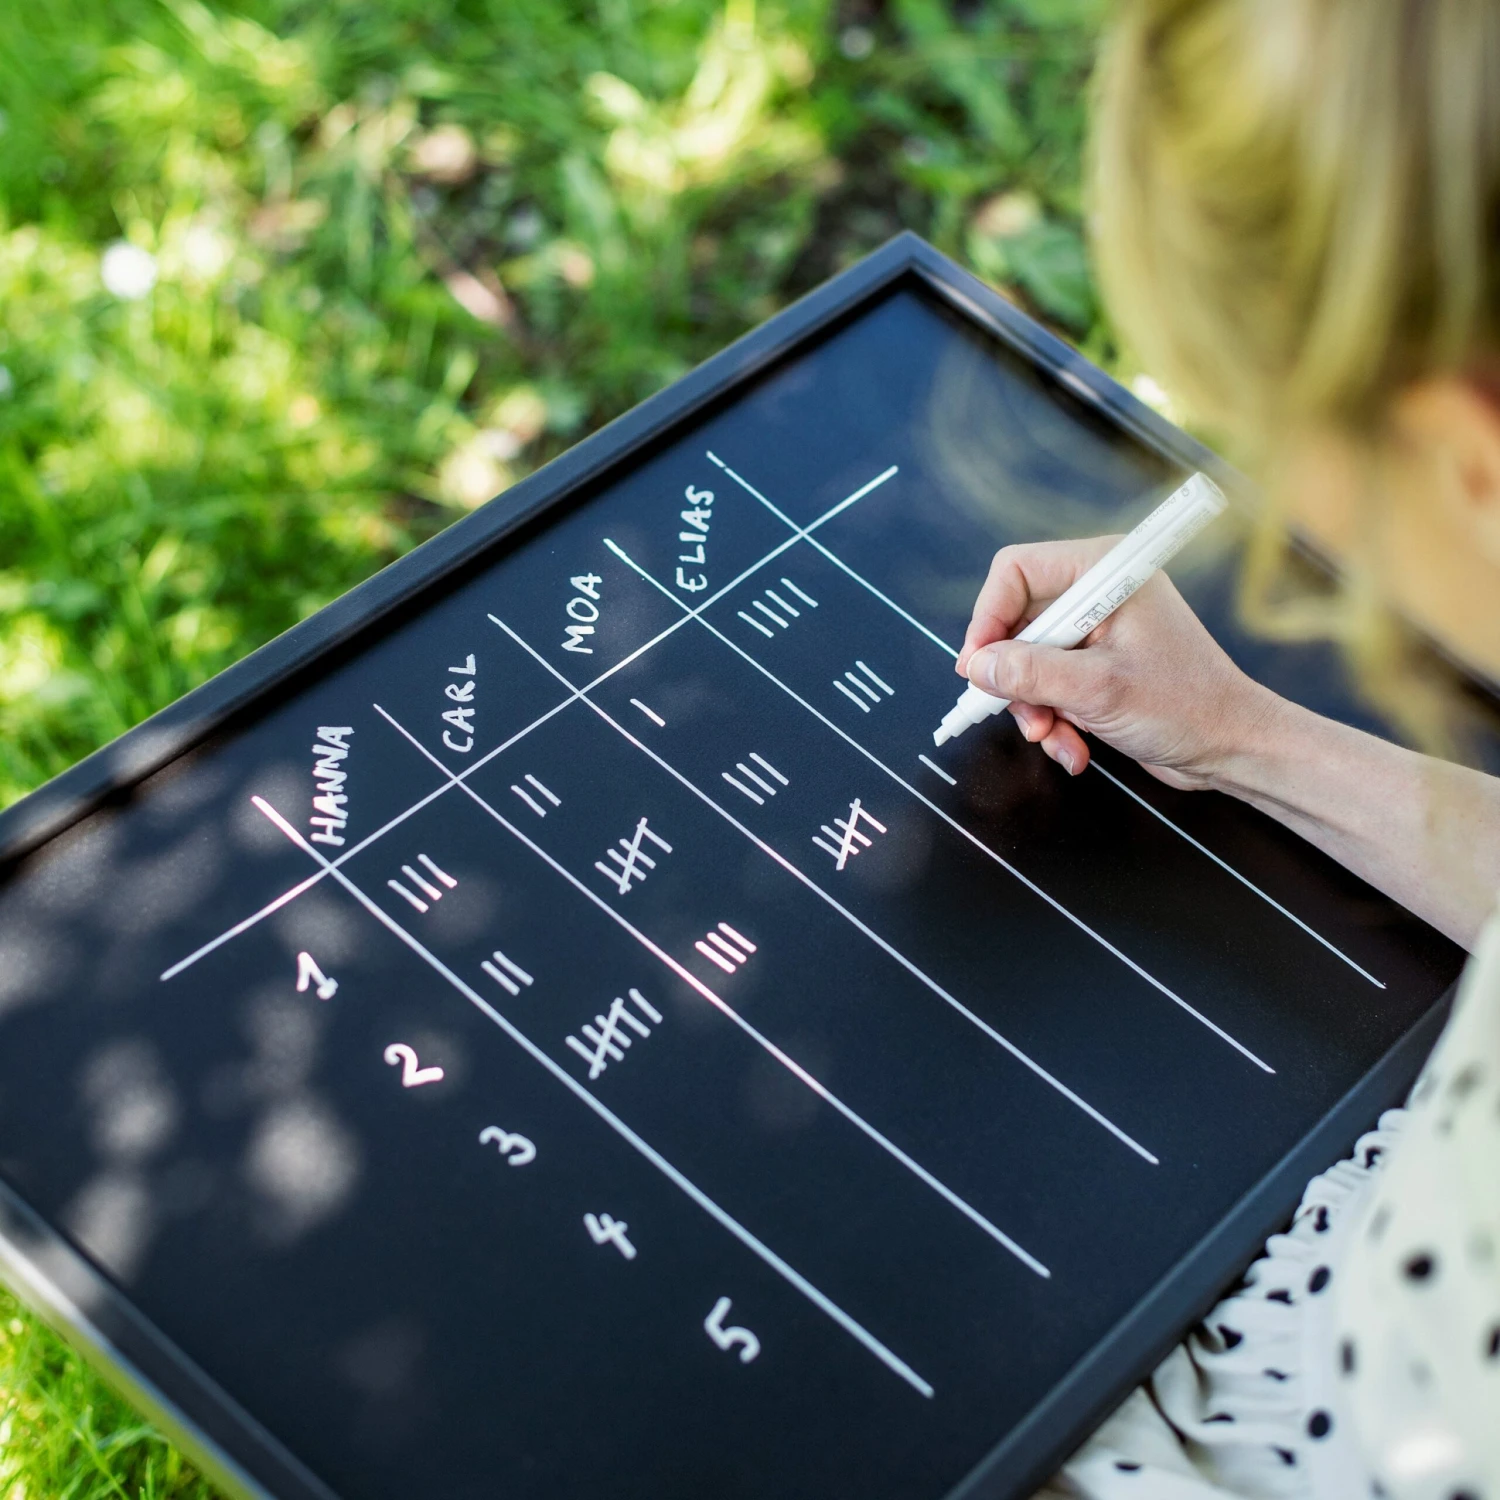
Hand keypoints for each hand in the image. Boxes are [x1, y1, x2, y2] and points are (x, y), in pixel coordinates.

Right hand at [955, 537, 1280, 786]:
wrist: (1231, 748)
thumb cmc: (1186, 707)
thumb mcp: (1097, 690)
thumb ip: (1030, 673)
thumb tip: (977, 666)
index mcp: (1106, 572)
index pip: (1016, 572)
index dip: (988, 618)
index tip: (978, 666)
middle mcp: (1099, 592)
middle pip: (1017, 623)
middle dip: (1016, 679)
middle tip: (1026, 717)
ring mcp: (1098, 631)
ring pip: (1027, 662)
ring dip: (1034, 708)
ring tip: (1055, 739)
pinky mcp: (1097, 665)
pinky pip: (1048, 685)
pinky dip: (1053, 718)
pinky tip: (1074, 747)